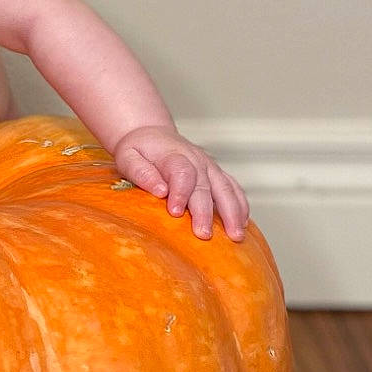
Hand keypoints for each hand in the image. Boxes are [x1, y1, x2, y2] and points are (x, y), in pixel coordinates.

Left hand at [111, 125, 249, 240]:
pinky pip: (233, 189)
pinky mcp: (216, 175)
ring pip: (226, 188)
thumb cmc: (138, 150)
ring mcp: (209, 167)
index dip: (180, 192)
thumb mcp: (128, 156)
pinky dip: (241, 206)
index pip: (181, 172)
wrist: (153, 135)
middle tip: (203, 235)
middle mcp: (196, 160)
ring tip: (235, 236)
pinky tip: (243, 224)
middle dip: (205, 211)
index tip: (174, 212)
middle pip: (205, 186)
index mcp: (173, 155)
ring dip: (232, 212)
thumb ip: (140, 171)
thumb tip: (159, 189)